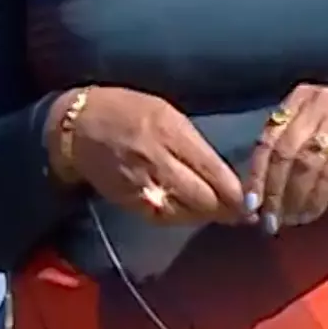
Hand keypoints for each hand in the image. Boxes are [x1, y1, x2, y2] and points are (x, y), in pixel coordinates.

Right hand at [46, 86, 248, 224]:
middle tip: (239, 213)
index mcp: (170, 131)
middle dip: (225, 209)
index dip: (236, 193)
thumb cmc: (126, 109)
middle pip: (203, 198)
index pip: (213, 172)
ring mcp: (141, 183)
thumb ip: (193, 143)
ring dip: (204, 216)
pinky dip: (179, 218)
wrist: (77, 125)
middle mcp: (157, 160)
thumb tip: (223, 174)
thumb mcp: (165, 112)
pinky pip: (162, 218)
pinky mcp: (128, 200)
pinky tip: (187, 213)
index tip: (250, 203)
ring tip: (215, 213)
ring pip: (184, 213)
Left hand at [248, 84, 327, 230]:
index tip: (249, 204)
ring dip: (293, 198)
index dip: (256, 174)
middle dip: (272, 190)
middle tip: (269, 219)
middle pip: (283, 151)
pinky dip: (317, 198)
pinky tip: (312, 214)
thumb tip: (258, 191)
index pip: (268, 137)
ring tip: (289, 220)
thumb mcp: (320, 136)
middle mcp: (320, 100)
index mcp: (302, 97)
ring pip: (305, 164)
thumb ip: (291, 151)